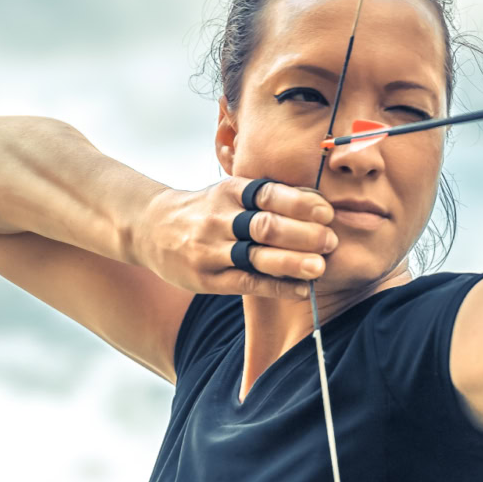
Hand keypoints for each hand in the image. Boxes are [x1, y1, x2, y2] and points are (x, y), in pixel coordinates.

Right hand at [132, 178, 338, 298]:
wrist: (151, 227)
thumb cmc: (209, 209)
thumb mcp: (231, 192)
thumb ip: (270, 196)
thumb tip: (319, 199)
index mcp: (230, 192)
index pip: (269, 194)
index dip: (301, 203)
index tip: (327, 212)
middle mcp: (219, 219)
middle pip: (265, 226)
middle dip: (302, 234)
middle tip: (331, 241)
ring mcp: (210, 249)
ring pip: (255, 257)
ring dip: (291, 262)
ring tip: (319, 267)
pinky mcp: (206, 278)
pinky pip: (246, 283)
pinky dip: (277, 287)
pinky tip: (302, 290)